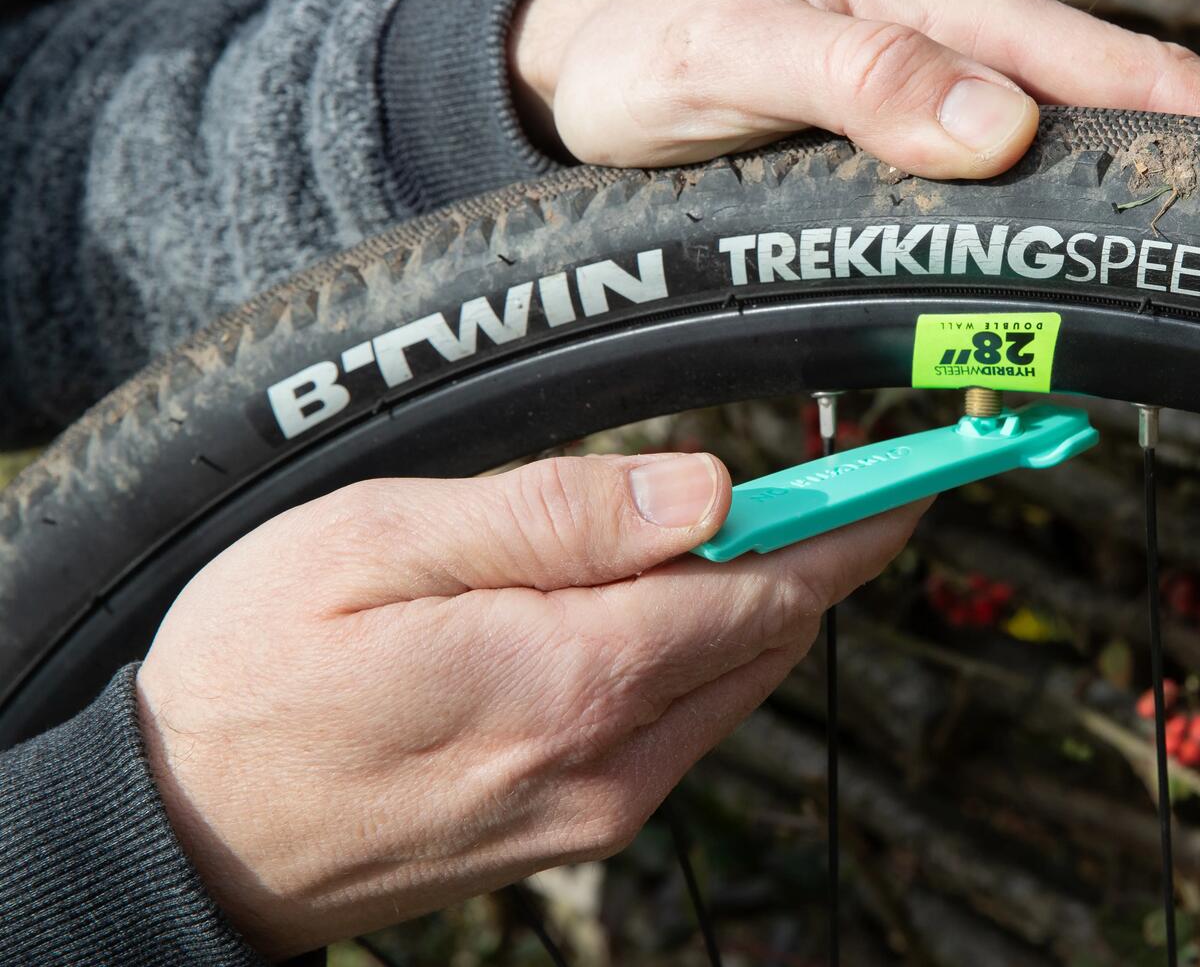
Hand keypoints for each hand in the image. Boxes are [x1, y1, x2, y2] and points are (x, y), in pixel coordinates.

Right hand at [135, 452, 926, 957]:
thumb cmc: (254, 674)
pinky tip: (654, 603)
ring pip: (735, 684)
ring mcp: (598, 806)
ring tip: (726, 519)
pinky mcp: (574, 826)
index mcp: (576, 674)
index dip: (854, 519)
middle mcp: (612, 759)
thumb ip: (557, 518)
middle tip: (827, 463)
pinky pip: (681, 728)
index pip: (772, 585)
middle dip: (813, 550)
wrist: (181, 838)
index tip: (916, 468)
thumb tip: (710, 490)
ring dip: (756, 600)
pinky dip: (701, 654)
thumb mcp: (379, 547)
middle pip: (771, 636)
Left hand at [509, 0, 1199, 175]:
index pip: (1115, 67)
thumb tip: (1003, 131)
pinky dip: (1082, 228)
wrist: (582, 66)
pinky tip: (1107, 276)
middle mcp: (969, 49)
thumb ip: (862, 81)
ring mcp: (954, 100)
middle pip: (1128, 108)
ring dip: (1156, 206)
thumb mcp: (739, 52)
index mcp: (947, 8)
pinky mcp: (924, 152)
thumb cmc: (655, 47)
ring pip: (1084, 155)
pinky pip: (1028, 189)